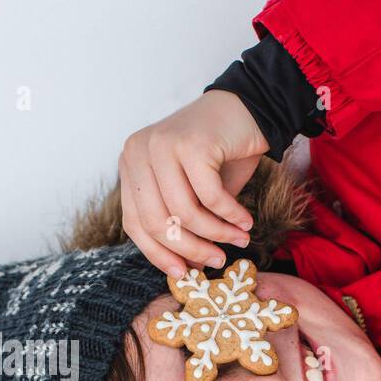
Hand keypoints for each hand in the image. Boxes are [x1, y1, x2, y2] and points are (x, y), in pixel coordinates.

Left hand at [119, 89, 268, 276]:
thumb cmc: (220, 154)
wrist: (249, 107)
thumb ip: (182, 226)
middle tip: (217, 261)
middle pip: (156, 222)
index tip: (183, 273)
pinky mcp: (189, 144)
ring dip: (216, 233)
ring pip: (183, 213)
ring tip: (239, 239)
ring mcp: (161, 145)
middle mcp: (137, 152)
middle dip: (191, 249)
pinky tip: (245, 220)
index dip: (158, 254)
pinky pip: (209, 196)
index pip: (134, 223)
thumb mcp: (194, 194)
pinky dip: (230, 214)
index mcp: (130, 164)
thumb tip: (184, 269)